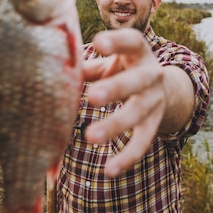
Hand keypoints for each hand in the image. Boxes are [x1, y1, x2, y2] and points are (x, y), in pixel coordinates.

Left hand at [83, 28, 166, 176]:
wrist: (159, 86)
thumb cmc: (121, 68)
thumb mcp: (107, 62)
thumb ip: (84, 66)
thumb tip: (54, 68)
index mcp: (138, 52)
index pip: (132, 42)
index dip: (117, 42)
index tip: (98, 43)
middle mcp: (151, 74)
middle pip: (137, 81)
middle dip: (116, 89)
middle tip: (92, 97)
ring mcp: (155, 100)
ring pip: (138, 113)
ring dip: (116, 125)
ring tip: (91, 136)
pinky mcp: (155, 123)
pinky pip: (143, 142)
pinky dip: (127, 157)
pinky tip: (109, 171)